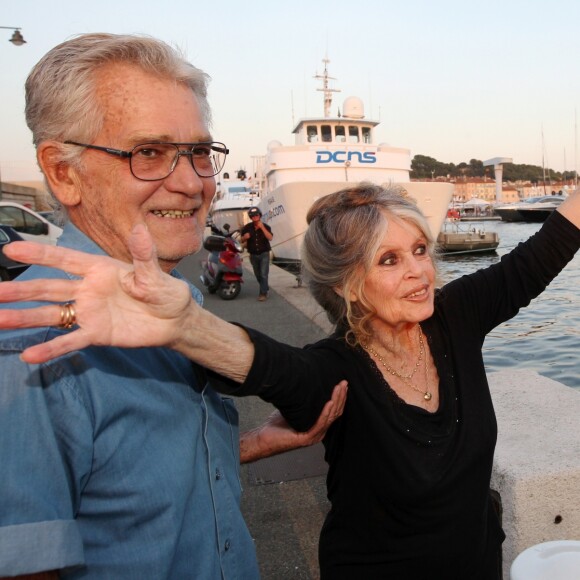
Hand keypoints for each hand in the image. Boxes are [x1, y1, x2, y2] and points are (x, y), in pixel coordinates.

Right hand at [0, 224, 194, 363]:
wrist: (175, 322)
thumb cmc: (165, 293)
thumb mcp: (155, 274)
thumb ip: (143, 256)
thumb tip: (140, 229)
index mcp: (99, 269)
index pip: (64, 259)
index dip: (39, 254)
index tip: (11, 249)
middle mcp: (88, 290)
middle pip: (48, 288)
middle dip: (21, 290)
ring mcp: (89, 313)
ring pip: (51, 314)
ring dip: (25, 318)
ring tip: (0, 320)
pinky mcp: (96, 334)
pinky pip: (70, 340)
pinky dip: (51, 348)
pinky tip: (30, 355)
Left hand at [240, 380, 347, 462]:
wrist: (263, 439)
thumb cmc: (277, 425)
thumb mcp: (294, 409)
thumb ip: (303, 402)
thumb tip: (306, 383)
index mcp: (318, 426)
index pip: (334, 411)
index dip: (340, 398)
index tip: (342, 385)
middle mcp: (319, 432)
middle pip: (335, 413)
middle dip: (341, 397)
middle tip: (344, 383)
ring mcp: (314, 436)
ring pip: (330, 417)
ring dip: (336, 401)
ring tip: (339, 389)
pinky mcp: (307, 438)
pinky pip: (320, 424)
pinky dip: (325, 412)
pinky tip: (329, 402)